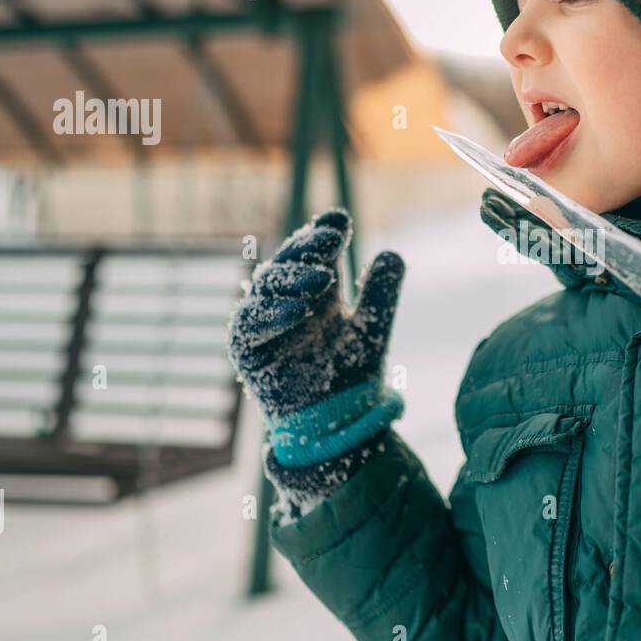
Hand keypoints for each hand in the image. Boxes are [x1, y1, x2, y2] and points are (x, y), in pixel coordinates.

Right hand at [227, 207, 404, 421]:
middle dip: (308, 247)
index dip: (324, 232)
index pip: (317, 252)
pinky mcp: (247, 348)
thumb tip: (393, 254)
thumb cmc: (350, 375)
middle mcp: (288, 299)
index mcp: (318, 289)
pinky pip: (250, 324)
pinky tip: (299, 311)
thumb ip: (380, 295)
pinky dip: (273, 314)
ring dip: (293, 278)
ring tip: (324, 278)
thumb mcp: (371, 330)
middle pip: (290, 261)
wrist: (335, 421)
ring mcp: (265, 321)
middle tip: (332, 238)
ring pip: (267, 287)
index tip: (339, 219)